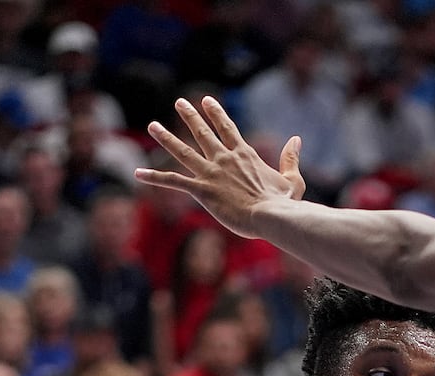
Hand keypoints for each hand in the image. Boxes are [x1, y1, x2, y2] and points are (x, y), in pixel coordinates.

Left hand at [135, 97, 305, 239]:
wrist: (271, 216)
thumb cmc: (283, 204)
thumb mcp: (292, 180)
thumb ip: (291, 159)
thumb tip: (296, 139)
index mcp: (244, 154)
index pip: (227, 127)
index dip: (216, 113)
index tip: (206, 101)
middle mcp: (224, 158)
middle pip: (203, 132)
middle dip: (190, 116)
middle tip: (179, 103)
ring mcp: (211, 173)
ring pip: (183, 151)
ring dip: (166, 138)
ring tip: (152, 125)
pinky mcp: (201, 190)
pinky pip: (173, 182)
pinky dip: (154, 177)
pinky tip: (138, 174)